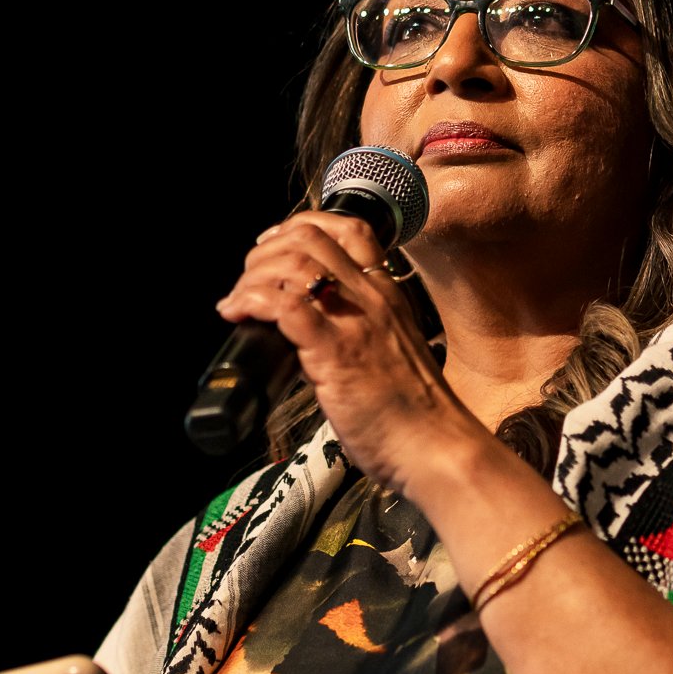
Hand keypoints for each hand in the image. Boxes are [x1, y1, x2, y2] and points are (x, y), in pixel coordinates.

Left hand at [215, 211, 474, 485]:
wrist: (435, 446)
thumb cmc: (415, 413)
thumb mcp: (394, 352)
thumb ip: (363, 332)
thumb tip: (316, 333)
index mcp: (387, 295)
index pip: (350, 229)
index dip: (302, 226)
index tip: (276, 244)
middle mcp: (372, 298)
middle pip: (311, 237)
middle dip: (268, 248)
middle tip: (249, 276)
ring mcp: (353, 321)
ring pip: (293, 262)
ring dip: (253, 274)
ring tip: (238, 298)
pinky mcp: (334, 352)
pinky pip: (283, 305)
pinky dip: (250, 300)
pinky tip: (237, 312)